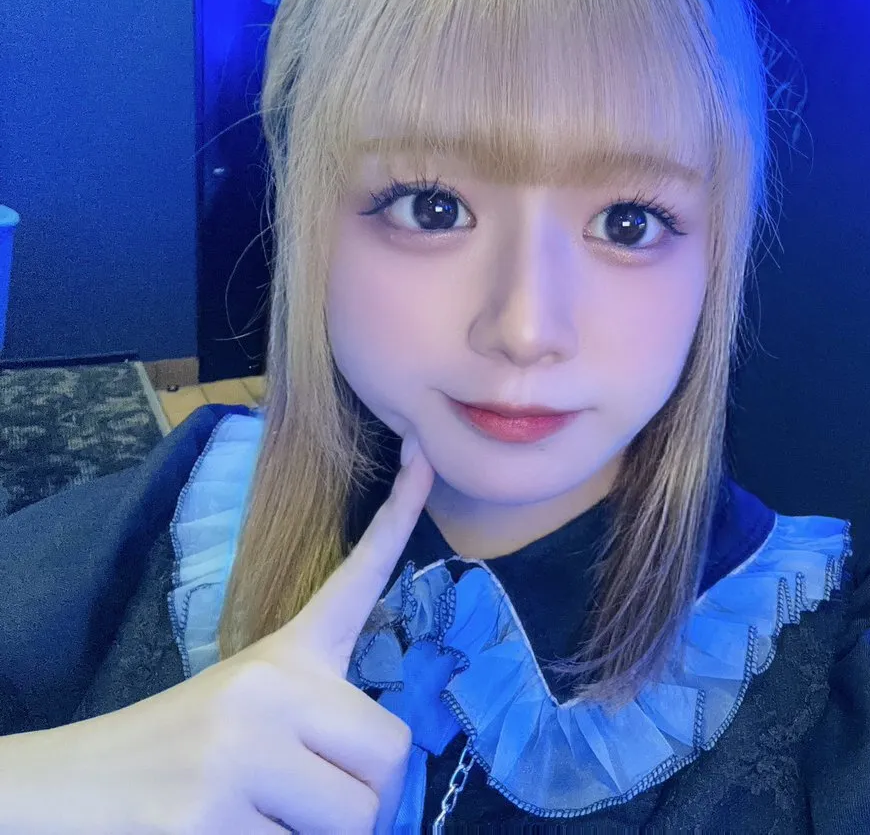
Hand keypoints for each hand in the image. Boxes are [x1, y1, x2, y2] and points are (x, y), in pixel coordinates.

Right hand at [0, 439, 435, 834]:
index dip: (398, 518)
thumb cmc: (174, 758)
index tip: (424, 455)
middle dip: (366, 799)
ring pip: (356, 821)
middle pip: (392, 754)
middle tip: (310, 806)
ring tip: (262, 821)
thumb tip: (392, 780)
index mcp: (282, 656)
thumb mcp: (251, 720)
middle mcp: (268, 688)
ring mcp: (238, 752)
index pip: (356, 578)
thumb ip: (322, 726)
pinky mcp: (209, 819)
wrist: (62, 793)